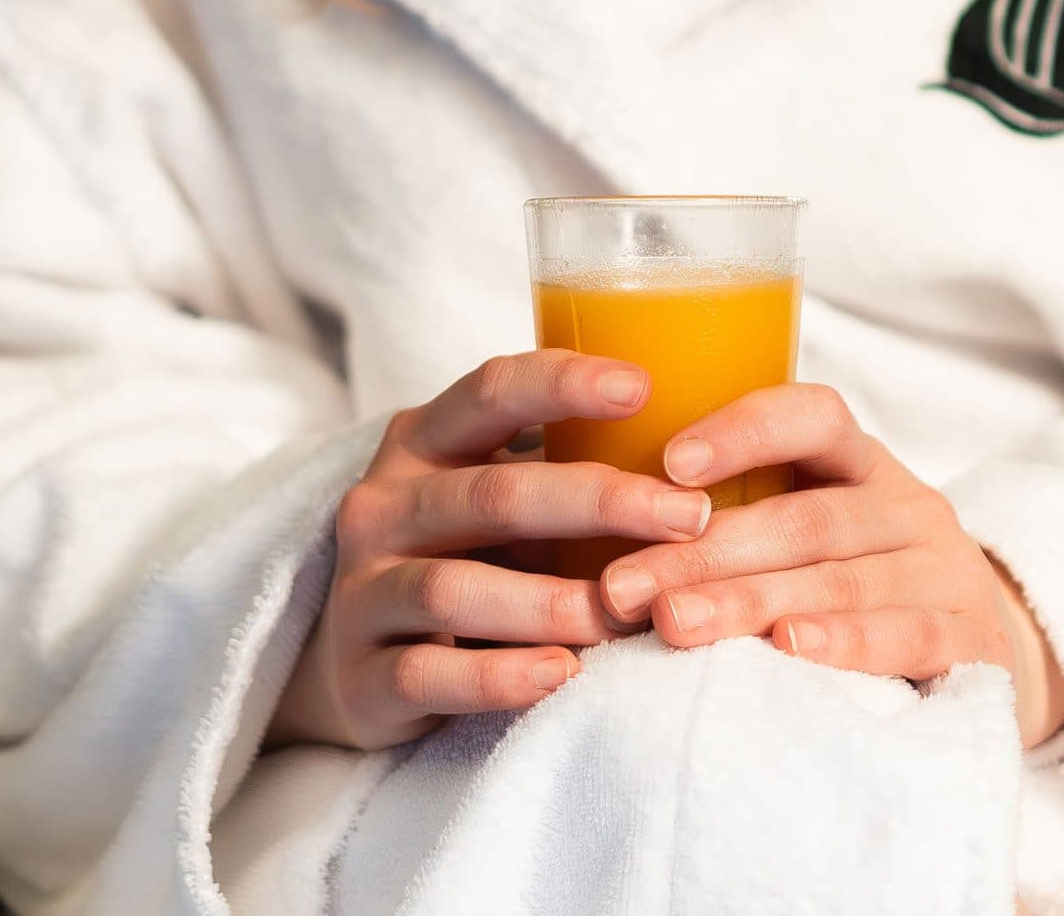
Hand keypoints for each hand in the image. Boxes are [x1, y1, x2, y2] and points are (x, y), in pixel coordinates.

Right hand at [269, 351, 713, 750]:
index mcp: (423, 443)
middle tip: (689, 517)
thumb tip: (707, 453)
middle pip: (493, 494)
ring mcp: (363, 592)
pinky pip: (428, 674)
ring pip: (455, 588)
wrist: (356, 667)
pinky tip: (562, 674)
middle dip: (597, 502)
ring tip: (629, 614)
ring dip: (552, 601)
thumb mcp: (500, 502)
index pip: (490, 392)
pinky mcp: (362, 677)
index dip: (563, 384)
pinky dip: (498, 677)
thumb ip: (566, 472)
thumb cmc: (467, 562)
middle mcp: (385, 506)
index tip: (643, 387)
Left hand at [596, 383, 1063, 746]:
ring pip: (842, 578)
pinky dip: (847, 642)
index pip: (814, 417)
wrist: (971, 651)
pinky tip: (788, 648)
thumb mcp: (798, 534)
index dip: (745, 430)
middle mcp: (905, 506)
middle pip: (806, 518)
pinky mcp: (974, 643)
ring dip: (750, 602)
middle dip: (704, 551)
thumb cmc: (843, 585)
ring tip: (675, 623)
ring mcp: (945, 572)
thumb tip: (571, 536)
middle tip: (621, 586)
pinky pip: (908, 635)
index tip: (669, 462)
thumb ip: (718, 523)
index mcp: (857, 464)